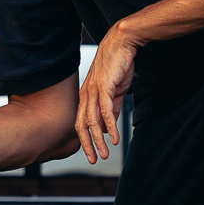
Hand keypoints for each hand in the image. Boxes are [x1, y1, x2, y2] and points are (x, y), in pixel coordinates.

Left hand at [76, 23, 136, 163]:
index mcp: (86, 96)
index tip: (91, 153)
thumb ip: (111, 107)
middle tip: (94, 160)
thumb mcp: (114, 90)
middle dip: (87, 145)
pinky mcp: (104, 87)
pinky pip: (105, 111)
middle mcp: (86, 95)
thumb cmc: (118, 65)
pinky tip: (114, 138)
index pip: (81, 122)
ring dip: (99, 140)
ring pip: (92, 121)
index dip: (85, 139)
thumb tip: (110, 124)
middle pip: (82, 125)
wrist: (122, 44)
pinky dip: (109, 126)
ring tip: (105, 154)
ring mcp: (93, 91)